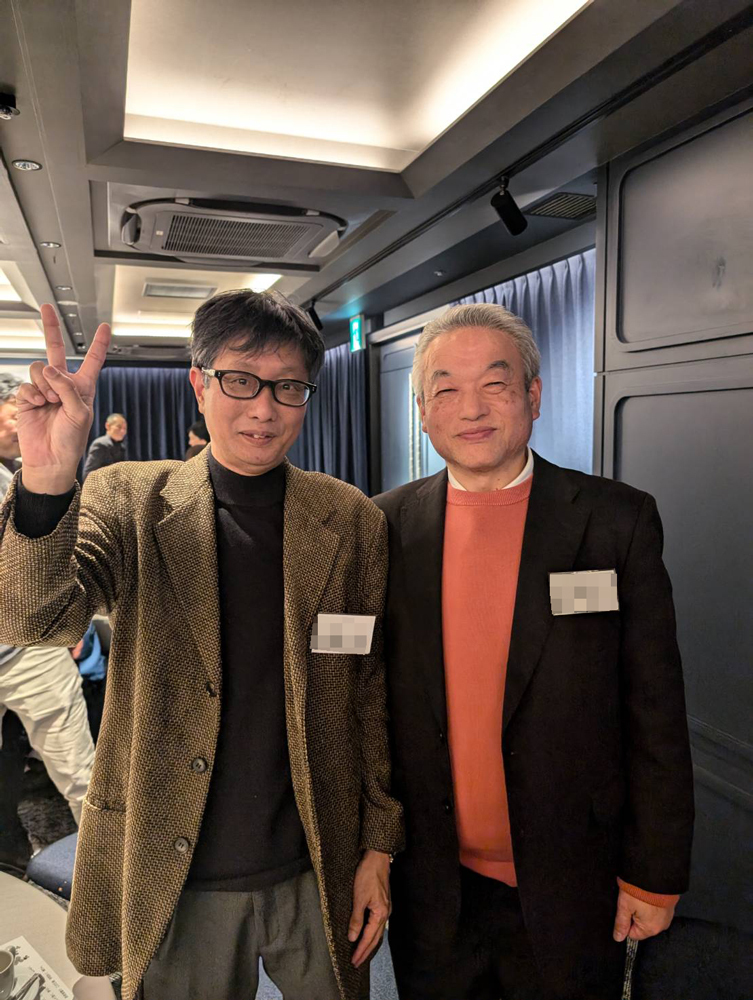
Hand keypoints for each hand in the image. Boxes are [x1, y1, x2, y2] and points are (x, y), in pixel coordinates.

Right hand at [16, 304, 110, 492]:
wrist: (50, 459)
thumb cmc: (70, 440)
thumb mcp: (80, 413)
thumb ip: (67, 388)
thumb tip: (50, 369)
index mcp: (83, 387)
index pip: (92, 360)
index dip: (99, 344)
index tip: (105, 327)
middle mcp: (63, 384)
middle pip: (57, 350)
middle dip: (51, 327)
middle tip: (46, 306)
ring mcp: (44, 389)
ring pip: (40, 368)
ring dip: (45, 384)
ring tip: (50, 402)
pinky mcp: (28, 397)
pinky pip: (28, 384)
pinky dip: (33, 394)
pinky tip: (38, 405)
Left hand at [348, 850, 390, 967]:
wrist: (377, 858)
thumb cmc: (367, 875)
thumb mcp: (358, 897)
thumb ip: (356, 919)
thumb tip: (353, 937)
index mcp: (380, 914)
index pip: (369, 938)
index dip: (361, 950)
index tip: (354, 961)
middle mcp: (386, 913)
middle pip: (375, 938)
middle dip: (366, 951)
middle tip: (356, 963)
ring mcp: (386, 908)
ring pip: (377, 932)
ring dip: (369, 944)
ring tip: (361, 953)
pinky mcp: (383, 903)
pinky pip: (377, 924)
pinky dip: (371, 933)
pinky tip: (366, 935)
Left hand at [613, 889, 674, 941]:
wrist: (656, 873)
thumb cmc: (640, 889)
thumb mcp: (624, 905)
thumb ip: (621, 923)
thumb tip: (618, 937)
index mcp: (650, 929)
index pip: (633, 934)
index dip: (626, 922)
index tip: (625, 910)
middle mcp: (661, 925)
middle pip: (642, 926)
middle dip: (635, 915)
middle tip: (633, 901)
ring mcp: (667, 916)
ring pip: (649, 918)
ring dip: (644, 909)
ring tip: (641, 896)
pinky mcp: (670, 906)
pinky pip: (657, 910)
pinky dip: (652, 904)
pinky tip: (648, 895)